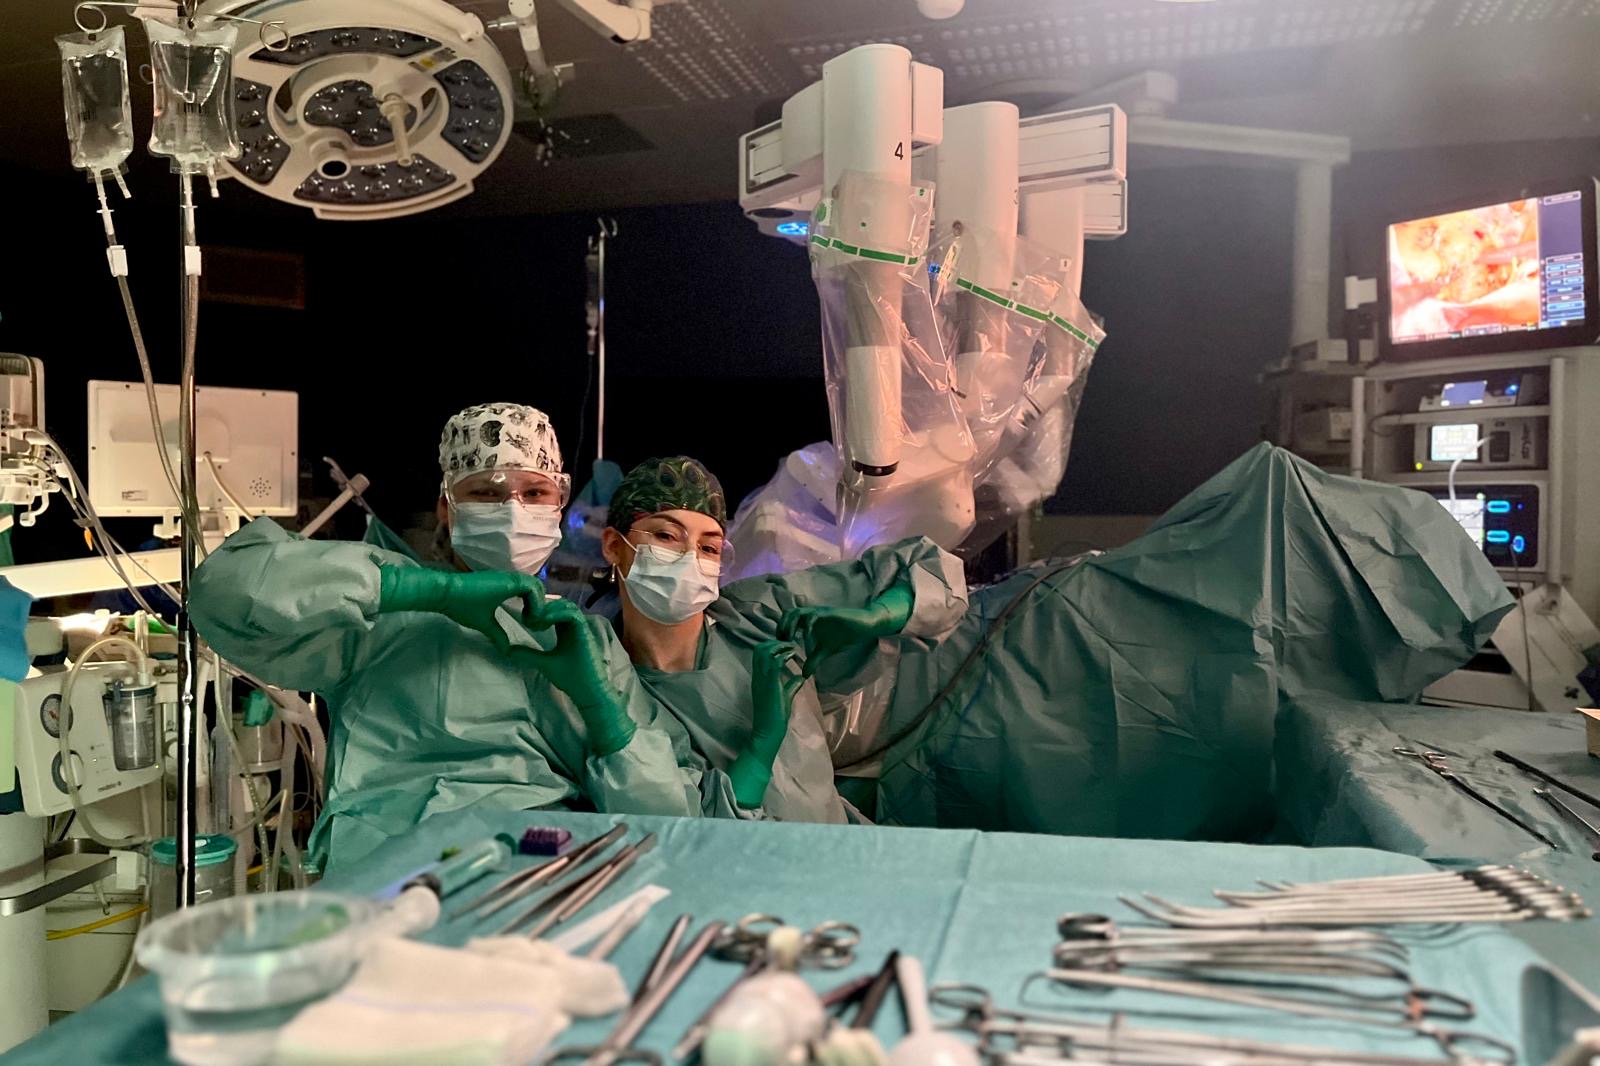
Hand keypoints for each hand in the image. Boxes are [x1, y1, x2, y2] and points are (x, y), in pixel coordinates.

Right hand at [378, 566, 543, 652]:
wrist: (447, 595)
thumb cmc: (462, 606)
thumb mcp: (484, 624)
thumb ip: (497, 634)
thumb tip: (506, 650)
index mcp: (507, 587)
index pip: (533, 593)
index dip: (537, 608)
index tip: (531, 625)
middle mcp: (512, 580)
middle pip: (540, 590)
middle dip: (542, 609)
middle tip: (535, 626)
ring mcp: (512, 579)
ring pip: (539, 588)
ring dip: (540, 607)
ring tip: (532, 624)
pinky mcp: (509, 581)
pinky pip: (533, 589)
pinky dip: (535, 604)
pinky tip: (527, 619)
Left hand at [512, 598, 634, 756]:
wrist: (587, 691)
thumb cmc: (570, 678)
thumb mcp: (544, 663)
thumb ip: (528, 654)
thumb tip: (508, 650)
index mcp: (566, 630)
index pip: (554, 610)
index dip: (540, 610)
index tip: (526, 620)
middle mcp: (575, 627)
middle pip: (561, 603)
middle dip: (543, 606)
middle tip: (529, 617)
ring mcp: (582, 629)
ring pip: (567, 606)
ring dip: (550, 609)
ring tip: (536, 620)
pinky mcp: (586, 633)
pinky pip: (573, 615)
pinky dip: (558, 615)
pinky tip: (544, 622)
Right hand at [729, 640, 802, 807]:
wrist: (768, 732)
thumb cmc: (775, 717)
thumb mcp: (785, 697)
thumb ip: (791, 686)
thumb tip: (800, 677)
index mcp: (760, 678)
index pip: (760, 653)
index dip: (772, 646)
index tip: (787, 647)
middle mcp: (758, 676)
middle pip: (760, 648)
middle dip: (775, 642)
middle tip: (790, 645)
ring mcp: (762, 679)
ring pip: (764, 651)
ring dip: (779, 646)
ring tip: (791, 648)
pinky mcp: (769, 684)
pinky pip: (774, 662)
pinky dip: (783, 655)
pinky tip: (792, 655)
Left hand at [778, 583, 912, 676]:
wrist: (864, 626)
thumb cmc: (844, 635)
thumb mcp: (825, 651)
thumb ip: (813, 660)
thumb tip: (804, 675)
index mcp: (808, 621)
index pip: (787, 620)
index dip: (780, 631)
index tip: (780, 645)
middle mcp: (811, 614)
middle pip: (788, 613)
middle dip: (782, 627)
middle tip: (782, 642)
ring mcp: (819, 612)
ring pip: (797, 612)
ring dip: (790, 625)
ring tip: (790, 639)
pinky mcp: (828, 613)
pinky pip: (813, 616)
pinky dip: (807, 627)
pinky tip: (808, 639)